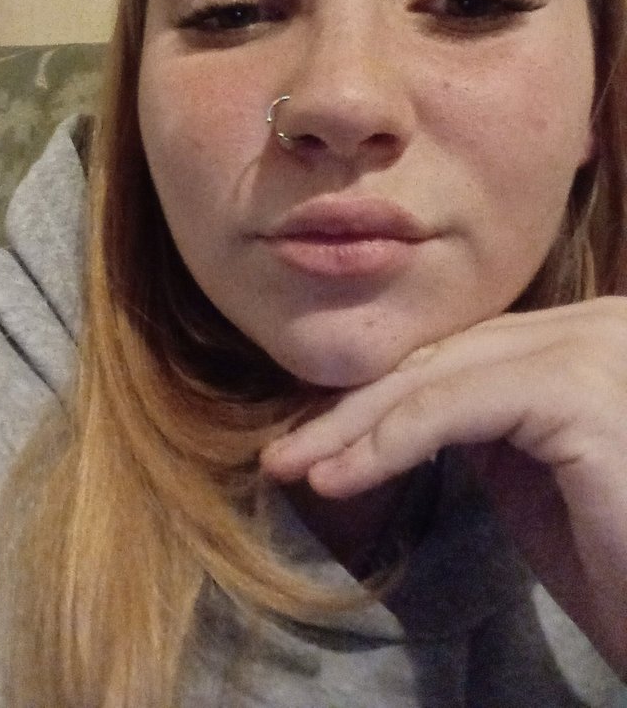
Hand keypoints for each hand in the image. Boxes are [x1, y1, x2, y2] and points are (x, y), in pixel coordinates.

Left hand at [261, 298, 626, 674]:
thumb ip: (478, 420)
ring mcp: (590, 346)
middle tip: (287, 449)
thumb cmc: (616, 559)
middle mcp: (594, 322)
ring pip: (438, 377)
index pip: (464, 353)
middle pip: (445, 357)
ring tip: (295, 465)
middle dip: (356, 407)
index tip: (319, 432)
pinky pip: (453, 408)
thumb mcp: (529, 472)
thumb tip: (401, 401)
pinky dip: (388, 442)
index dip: (385, 392)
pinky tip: (340, 475)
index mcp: (584, 335)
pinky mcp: (575, 389)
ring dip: (355, 426)